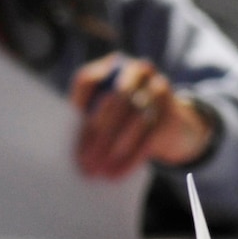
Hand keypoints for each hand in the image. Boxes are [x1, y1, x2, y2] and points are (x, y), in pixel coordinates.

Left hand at [69, 54, 214, 176]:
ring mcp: (159, 89)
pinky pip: (149, 137)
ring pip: (133, 119)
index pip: (88, 81)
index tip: (67, 134)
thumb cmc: (125, 118)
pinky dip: (132, 158)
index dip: (77, 108)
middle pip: (113, 101)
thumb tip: (66, 143)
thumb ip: (86, 115)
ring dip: (114, 149)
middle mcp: (138, 70)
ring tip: (99, 171)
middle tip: (85, 161)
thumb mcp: (104, 111)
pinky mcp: (171, 112)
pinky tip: (117, 173)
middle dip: (97, 134)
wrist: (170, 125)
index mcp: (113, 65)